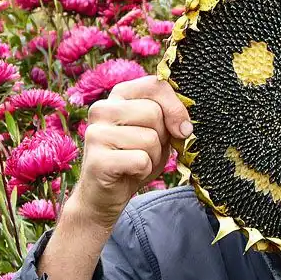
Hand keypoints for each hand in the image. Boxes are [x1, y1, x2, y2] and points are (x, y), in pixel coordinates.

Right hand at [71, 76, 191, 230]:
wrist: (105, 194)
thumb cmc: (135, 158)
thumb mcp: (159, 133)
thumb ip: (170, 119)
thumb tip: (185, 126)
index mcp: (119, 96)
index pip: (155, 85)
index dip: (176, 108)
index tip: (183, 129)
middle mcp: (102, 109)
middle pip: (154, 112)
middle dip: (163, 137)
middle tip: (149, 150)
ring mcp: (95, 133)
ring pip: (149, 138)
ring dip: (154, 157)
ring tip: (138, 162)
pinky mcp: (97, 159)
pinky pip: (141, 160)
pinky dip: (144, 171)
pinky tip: (130, 172)